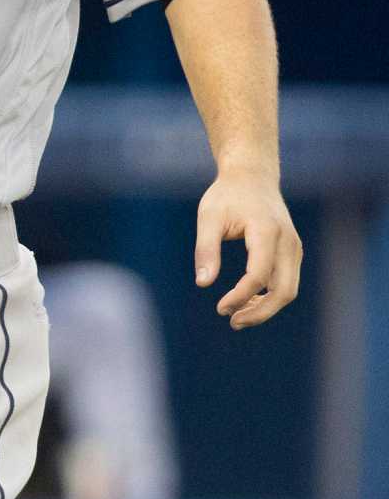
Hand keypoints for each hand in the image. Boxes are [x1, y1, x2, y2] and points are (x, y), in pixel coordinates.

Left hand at [193, 171, 302, 328]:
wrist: (252, 177)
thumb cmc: (227, 196)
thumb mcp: (209, 217)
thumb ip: (206, 250)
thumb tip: (203, 284)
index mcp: (267, 232)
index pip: (258, 275)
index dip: (240, 296)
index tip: (221, 308)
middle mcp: (288, 242)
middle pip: (283, 291)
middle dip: (260, 312)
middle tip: (232, 322)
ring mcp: (294, 248)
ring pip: (288, 290)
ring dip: (266, 308)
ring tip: (236, 316)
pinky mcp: (293, 252)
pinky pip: (287, 282)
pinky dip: (270, 297)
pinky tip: (247, 301)